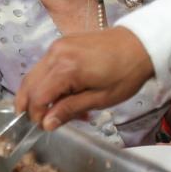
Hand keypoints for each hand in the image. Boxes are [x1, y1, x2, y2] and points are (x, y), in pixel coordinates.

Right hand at [14, 27, 154, 130]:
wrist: (141, 44)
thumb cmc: (126, 74)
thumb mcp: (101, 99)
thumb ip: (70, 109)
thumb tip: (46, 124)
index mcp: (66, 68)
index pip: (37, 97)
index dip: (37, 115)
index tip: (45, 127)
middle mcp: (55, 54)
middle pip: (29, 84)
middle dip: (29, 106)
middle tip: (40, 121)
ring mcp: (56, 46)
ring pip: (33, 75)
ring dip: (38, 95)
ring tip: (56, 109)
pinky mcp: (61, 44)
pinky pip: (44, 66)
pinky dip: (46, 82)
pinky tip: (63, 94)